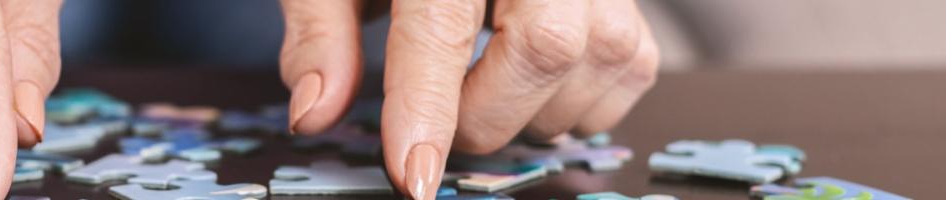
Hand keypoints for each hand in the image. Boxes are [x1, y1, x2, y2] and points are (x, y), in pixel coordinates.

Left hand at [278, 0, 659, 197]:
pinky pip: (631, 62)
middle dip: (485, 117)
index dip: (426, 109)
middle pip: (544, 46)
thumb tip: (314, 112)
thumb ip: (319, 32)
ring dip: (536, 113)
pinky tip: (532, 91)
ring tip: (483, 97)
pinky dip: (583, 101)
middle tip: (440, 128)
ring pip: (599, 56)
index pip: (443, 25)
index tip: (414, 176)